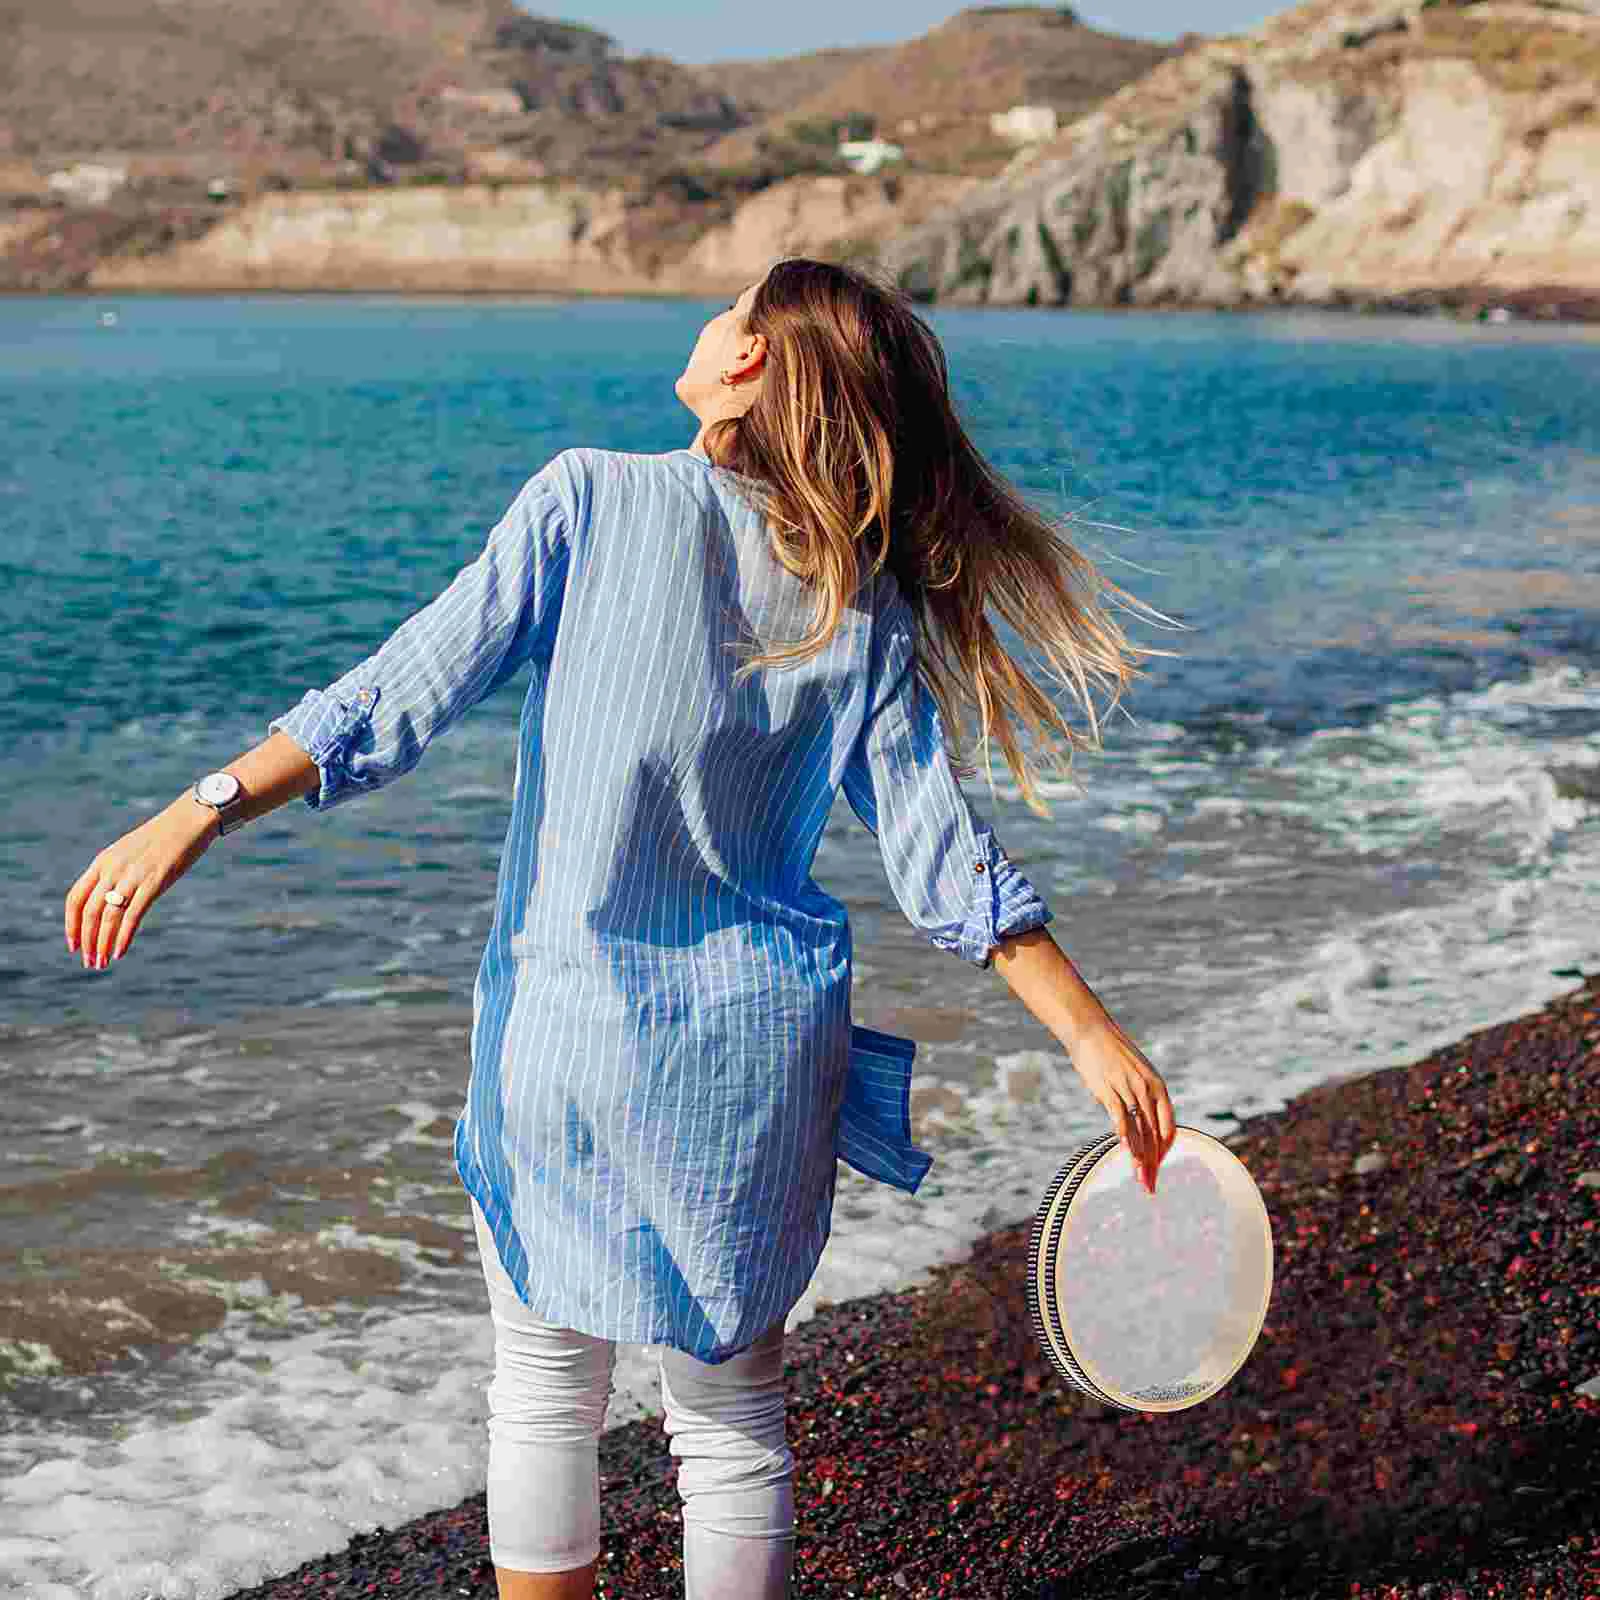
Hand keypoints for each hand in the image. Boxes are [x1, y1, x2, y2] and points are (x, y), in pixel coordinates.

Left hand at [65, 798, 215, 969]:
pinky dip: (123, 936)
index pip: (76, 898)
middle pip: (90, 912)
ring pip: (108, 916)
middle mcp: (112, 869)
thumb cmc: (164, 838)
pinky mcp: (154, 882)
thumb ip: (117, 872)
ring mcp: (133, 876)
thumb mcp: (131, 853)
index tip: (73, 945)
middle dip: (87, 941)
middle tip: (90, 963)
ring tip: (102, 962)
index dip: (71, 924)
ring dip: (102, 943)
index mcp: (103, 862)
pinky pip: (132, 915)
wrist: (189, 821)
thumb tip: (111, 897)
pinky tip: (120, 951)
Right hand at [1063, 1015, 1175, 1194]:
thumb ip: (1139, 1097)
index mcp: (1158, 1087)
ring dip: (1140, 1156)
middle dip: (1153, 1163)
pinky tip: (1125, 1151)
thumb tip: (1136, 1121)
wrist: (1091, 1030)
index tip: (1157, 1168)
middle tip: (1150, 1185)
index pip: (1168, 1127)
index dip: (1165, 1151)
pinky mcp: (1109, 1088)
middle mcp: (1147, 1089)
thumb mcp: (1135, 1074)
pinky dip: (1124, 1134)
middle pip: (1154, 1134)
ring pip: (1139, 1129)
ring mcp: (1128, 1088)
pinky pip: (1120, 1116)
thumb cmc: (1111, 1054)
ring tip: (1139, 1177)